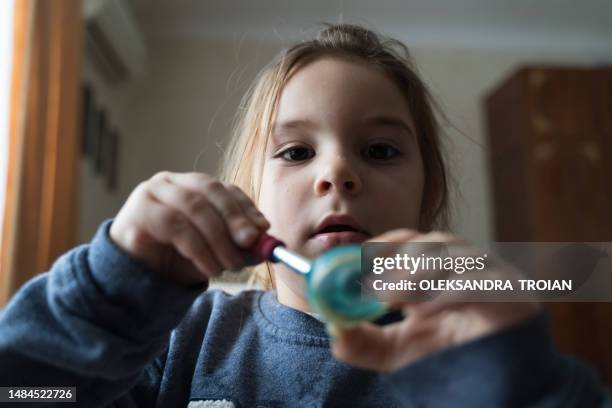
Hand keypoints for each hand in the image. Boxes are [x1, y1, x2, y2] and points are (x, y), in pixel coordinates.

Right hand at [109, 171, 268, 286]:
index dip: (245, 207)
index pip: (224, 188)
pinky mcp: (138, 212)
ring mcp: (151, 193)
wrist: (134, 280)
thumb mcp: (213, 251)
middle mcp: (170, 182)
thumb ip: (237, 244)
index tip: (263, 229)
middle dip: (235, 217)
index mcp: (191, 185)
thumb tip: (264, 244)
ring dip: (218, 239)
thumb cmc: (175, 260)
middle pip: (210, 190)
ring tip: (230, 265)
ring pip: (194, 207)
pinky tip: (210, 268)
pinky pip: (176, 225)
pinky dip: (199, 248)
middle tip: (250, 242)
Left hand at [331, 229, 540, 372]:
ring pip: (459, 255)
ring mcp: (493, 277)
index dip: (386, 244)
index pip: (413, 242)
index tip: (359, 257)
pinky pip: (482, 283)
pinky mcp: (515, 295)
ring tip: (392, 297)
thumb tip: (334, 330)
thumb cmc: (452, 360)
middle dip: (401, 259)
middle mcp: (467, 267)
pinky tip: (424, 312)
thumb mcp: (397, 352)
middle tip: (374, 284)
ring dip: (420, 272)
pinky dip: (448, 293)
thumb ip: (364, 342)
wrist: (502, 389)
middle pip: (435, 242)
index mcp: (440, 271)